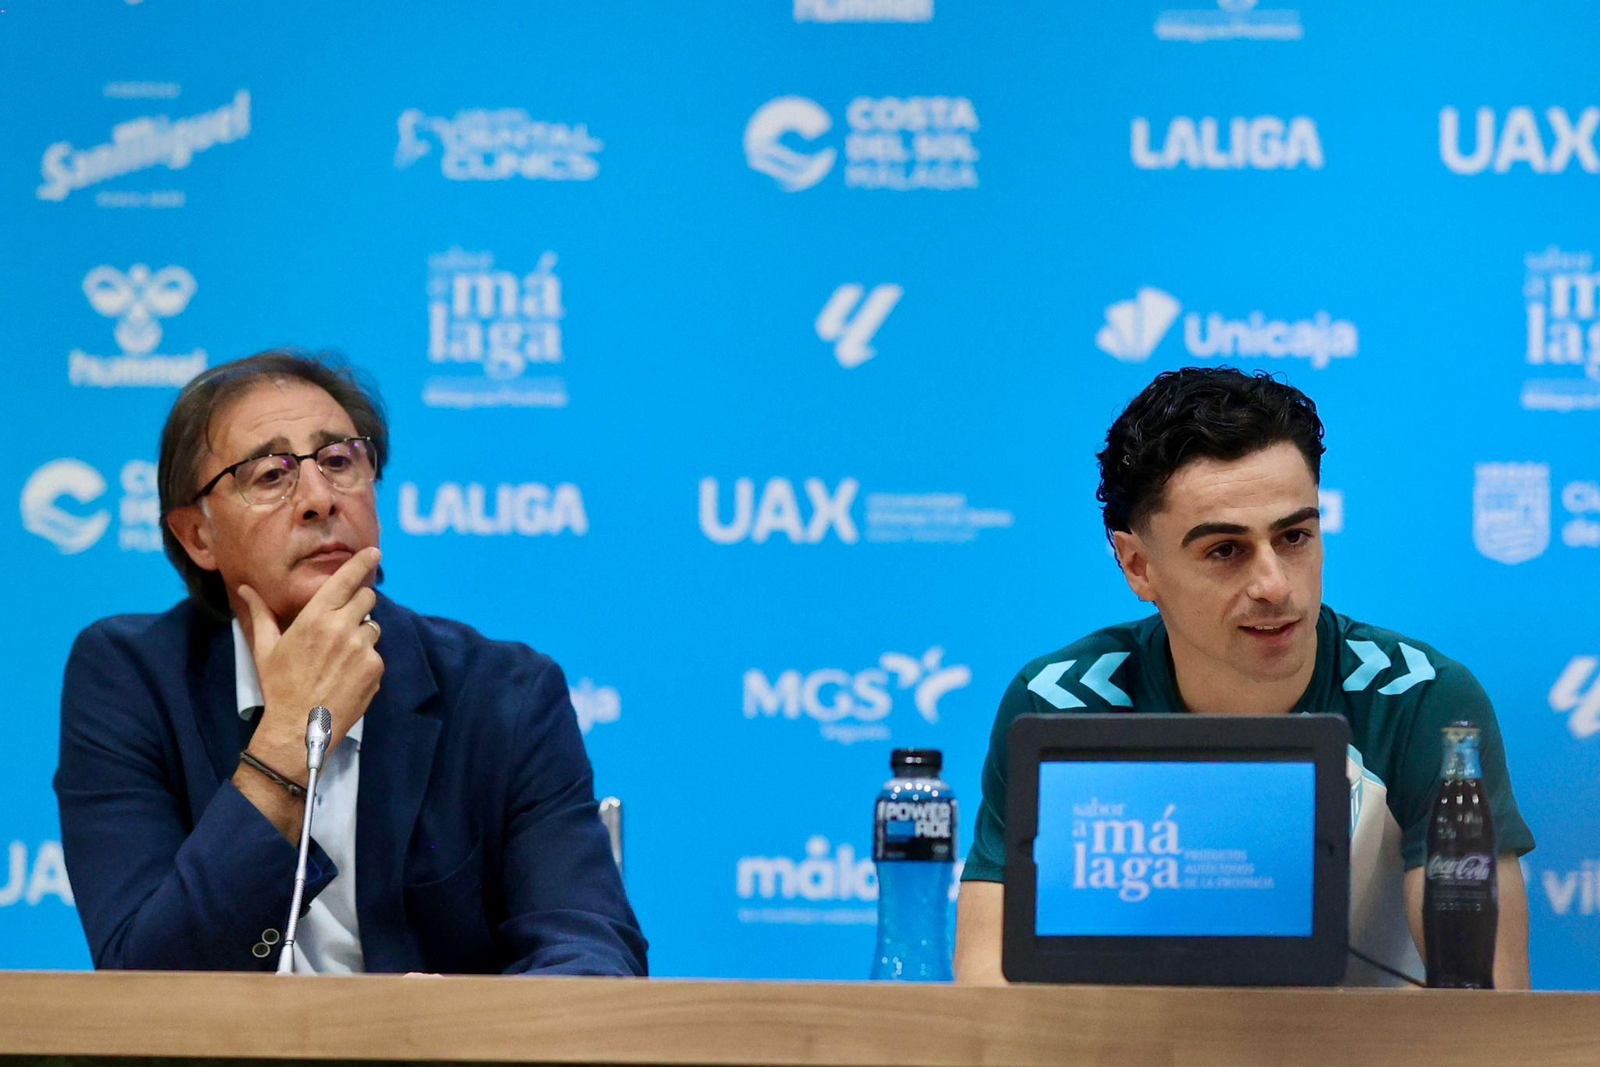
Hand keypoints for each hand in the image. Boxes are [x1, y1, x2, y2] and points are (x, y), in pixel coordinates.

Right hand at [238, 547, 384, 771]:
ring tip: (339, 658)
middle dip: (359, 604)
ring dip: (362, 634)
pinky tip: (346, 676)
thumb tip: (245, 588)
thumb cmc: (280, 685)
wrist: (300, 726)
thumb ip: (261, 613)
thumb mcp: (266, 647)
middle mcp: (343, 627)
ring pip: (372, 627)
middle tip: (344, 622)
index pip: (346, 580)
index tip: (374, 552)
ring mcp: (362, 648)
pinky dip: (366, 660)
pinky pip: (376, 653)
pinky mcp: (375, 668)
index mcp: (316, 617)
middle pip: (367, 598)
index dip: (362, 563)